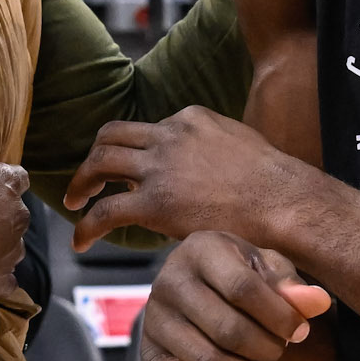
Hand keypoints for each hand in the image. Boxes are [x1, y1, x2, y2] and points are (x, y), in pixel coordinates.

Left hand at [64, 105, 307, 251]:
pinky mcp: (154, 203)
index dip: (137, 151)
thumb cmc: (275, 185)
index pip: (149, 128)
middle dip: (96, 156)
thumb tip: (216, 165)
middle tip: (89, 180)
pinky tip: (81, 241)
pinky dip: (86, 225)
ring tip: (75, 202)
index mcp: (191, 119)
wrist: (284, 203)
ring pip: (100, 162)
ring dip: (81, 181)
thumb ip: (218, 148)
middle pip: (112, 134)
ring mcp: (159, 167)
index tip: (134, 171)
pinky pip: (105, 212)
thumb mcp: (242, 144)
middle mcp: (169, 135)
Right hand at [138, 232, 331, 360]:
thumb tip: (317, 303)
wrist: (203, 287)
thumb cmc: (242, 274)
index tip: (303, 332)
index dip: (280, 317)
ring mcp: (154, 321)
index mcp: (200, 249)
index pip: (242, 288)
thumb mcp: (269, 269)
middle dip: (268, 350)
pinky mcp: (149, 356)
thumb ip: (292, 286)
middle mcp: (168, 282)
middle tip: (285, 354)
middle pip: (226, 330)